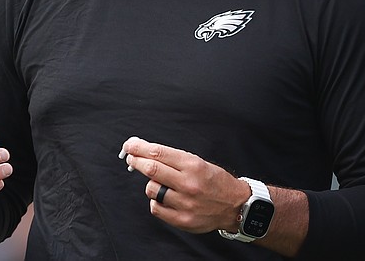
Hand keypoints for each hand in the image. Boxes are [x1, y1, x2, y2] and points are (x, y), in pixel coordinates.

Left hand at [119, 136, 247, 233]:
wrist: (234, 205)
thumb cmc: (214, 181)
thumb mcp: (197, 162)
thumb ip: (172, 159)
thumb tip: (145, 151)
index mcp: (192, 165)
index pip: (158, 153)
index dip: (139, 148)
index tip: (130, 145)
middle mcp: (188, 184)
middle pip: (151, 169)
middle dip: (136, 161)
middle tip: (131, 157)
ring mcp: (185, 203)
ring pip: (151, 189)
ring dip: (150, 184)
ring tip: (160, 182)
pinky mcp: (182, 220)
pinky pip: (156, 208)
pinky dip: (156, 201)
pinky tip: (164, 198)